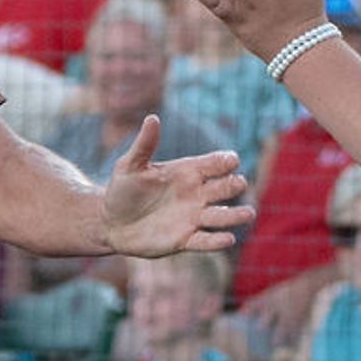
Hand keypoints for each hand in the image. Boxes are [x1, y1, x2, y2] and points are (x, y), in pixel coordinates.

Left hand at [95, 129, 253, 259]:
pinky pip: (205, 241)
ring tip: (248, 213)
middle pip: (224, 188)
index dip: (224, 161)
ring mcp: (192, 217)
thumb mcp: (130, 166)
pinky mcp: (185, 240)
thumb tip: (152, 118)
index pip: (214, 164)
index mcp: (187, 172)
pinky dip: (216, 242)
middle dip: (233, 185)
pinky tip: (228, 239)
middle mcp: (196, 194)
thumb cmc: (122, 189)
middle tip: (238, 183)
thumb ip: (144, 145)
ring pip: (221, 215)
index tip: (231, 160)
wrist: (111, 221)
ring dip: (235, 215)